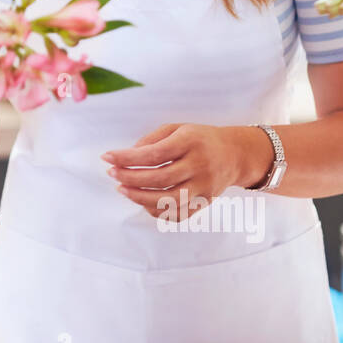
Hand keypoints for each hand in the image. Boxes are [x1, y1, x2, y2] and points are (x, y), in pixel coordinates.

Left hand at [102, 123, 263, 222]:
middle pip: (160, 179)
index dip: (127, 158)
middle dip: (130, 178)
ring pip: (168, 200)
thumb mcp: (177, 128)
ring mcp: (204, 187)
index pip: (154, 154)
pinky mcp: (205, 202)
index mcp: (190, 142)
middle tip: (112, 174)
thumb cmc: (200, 138)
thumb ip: (152, 140)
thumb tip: (127, 156)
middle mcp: (199, 166)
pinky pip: (178, 214)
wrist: (235, 154)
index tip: (107, 157)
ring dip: (140, 198)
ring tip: (122, 189)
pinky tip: (143, 202)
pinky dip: (158, 211)